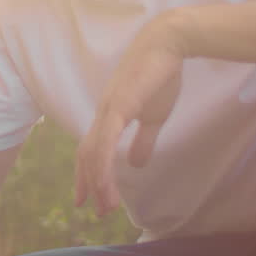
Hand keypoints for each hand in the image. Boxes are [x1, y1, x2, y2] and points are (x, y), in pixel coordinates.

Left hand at [74, 12, 187, 215]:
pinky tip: (104, 180)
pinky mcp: (119, 104)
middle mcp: (102, 114)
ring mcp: (108, 109)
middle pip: (86, 155)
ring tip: (105, 206)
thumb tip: (135, 165)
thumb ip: (143, 141)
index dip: (88, 175)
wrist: (168, 45)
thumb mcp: (153, 117)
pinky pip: (105, 139)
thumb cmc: (161, 76)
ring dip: (97, 181)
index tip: (90, 200)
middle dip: (89, 184)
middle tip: (96, 211)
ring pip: (93, 152)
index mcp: (109, 117)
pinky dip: (102, 162)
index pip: (91, 151)